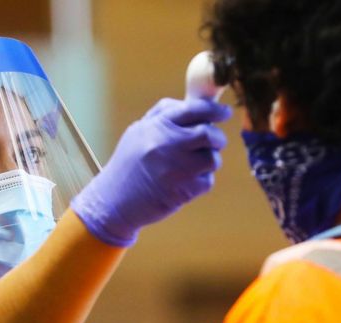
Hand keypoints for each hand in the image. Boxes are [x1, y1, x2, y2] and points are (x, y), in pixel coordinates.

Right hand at [71, 98, 231, 246]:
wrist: (115, 201)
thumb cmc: (128, 164)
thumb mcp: (138, 132)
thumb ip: (163, 115)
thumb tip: (193, 103)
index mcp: (157, 127)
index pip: (194, 109)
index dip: (214, 110)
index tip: (225, 112)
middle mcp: (168, 144)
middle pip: (209, 134)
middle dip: (217, 138)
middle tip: (214, 142)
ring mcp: (177, 168)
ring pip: (213, 159)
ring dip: (209, 162)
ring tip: (191, 166)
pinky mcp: (184, 190)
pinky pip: (207, 181)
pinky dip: (201, 182)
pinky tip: (184, 183)